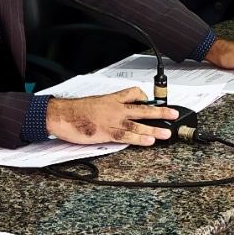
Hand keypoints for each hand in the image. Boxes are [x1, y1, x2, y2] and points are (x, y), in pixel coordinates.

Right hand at [46, 87, 178, 145]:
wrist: (61, 114)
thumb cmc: (73, 110)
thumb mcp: (92, 103)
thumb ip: (104, 108)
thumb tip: (109, 113)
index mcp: (111, 99)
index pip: (133, 93)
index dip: (144, 97)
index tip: (150, 101)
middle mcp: (115, 108)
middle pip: (142, 108)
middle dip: (160, 111)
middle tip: (172, 114)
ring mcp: (112, 121)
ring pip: (138, 123)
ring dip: (154, 128)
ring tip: (167, 133)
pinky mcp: (107, 133)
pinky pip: (127, 135)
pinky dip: (139, 138)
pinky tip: (149, 141)